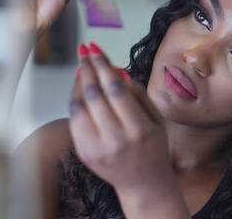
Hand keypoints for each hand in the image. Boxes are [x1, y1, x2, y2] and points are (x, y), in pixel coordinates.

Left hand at [69, 42, 172, 194]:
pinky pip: (74, 121)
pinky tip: (81, 90)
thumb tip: (116, 71)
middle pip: (95, 95)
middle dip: (88, 68)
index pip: (116, 89)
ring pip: (79, 107)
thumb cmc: (153, 146)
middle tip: (84, 50)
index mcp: (139, 129)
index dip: (103, 65)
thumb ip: (139, 94)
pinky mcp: (84, 153)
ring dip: (78, 83)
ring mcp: (97, 148)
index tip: (96, 48)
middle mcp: (117, 139)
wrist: (144, 182)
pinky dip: (75, 101)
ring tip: (84, 69)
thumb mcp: (157, 119)